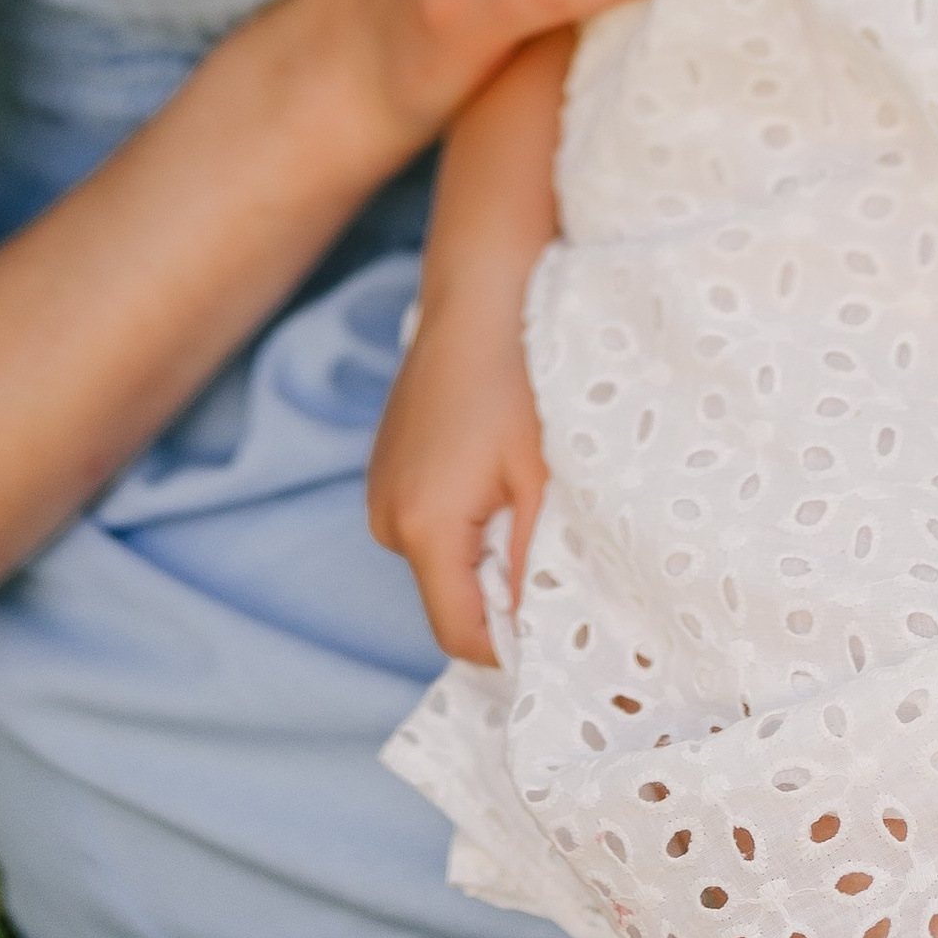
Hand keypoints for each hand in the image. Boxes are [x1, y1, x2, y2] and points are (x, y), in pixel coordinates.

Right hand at [369, 286, 548, 664]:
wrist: (481, 291)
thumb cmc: (519, 374)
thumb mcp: (544, 476)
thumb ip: (537, 563)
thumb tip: (537, 631)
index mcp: (422, 526)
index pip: (459, 634)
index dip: (511, 647)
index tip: (558, 629)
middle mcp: (387, 517)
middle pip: (451, 598)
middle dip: (502, 588)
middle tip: (550, 536)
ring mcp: (380, 489)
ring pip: (443, 560)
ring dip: (485, 547)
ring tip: (523, 486)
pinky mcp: (386, 467)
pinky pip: (429, 522)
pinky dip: (465, 516)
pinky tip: (495, 464)